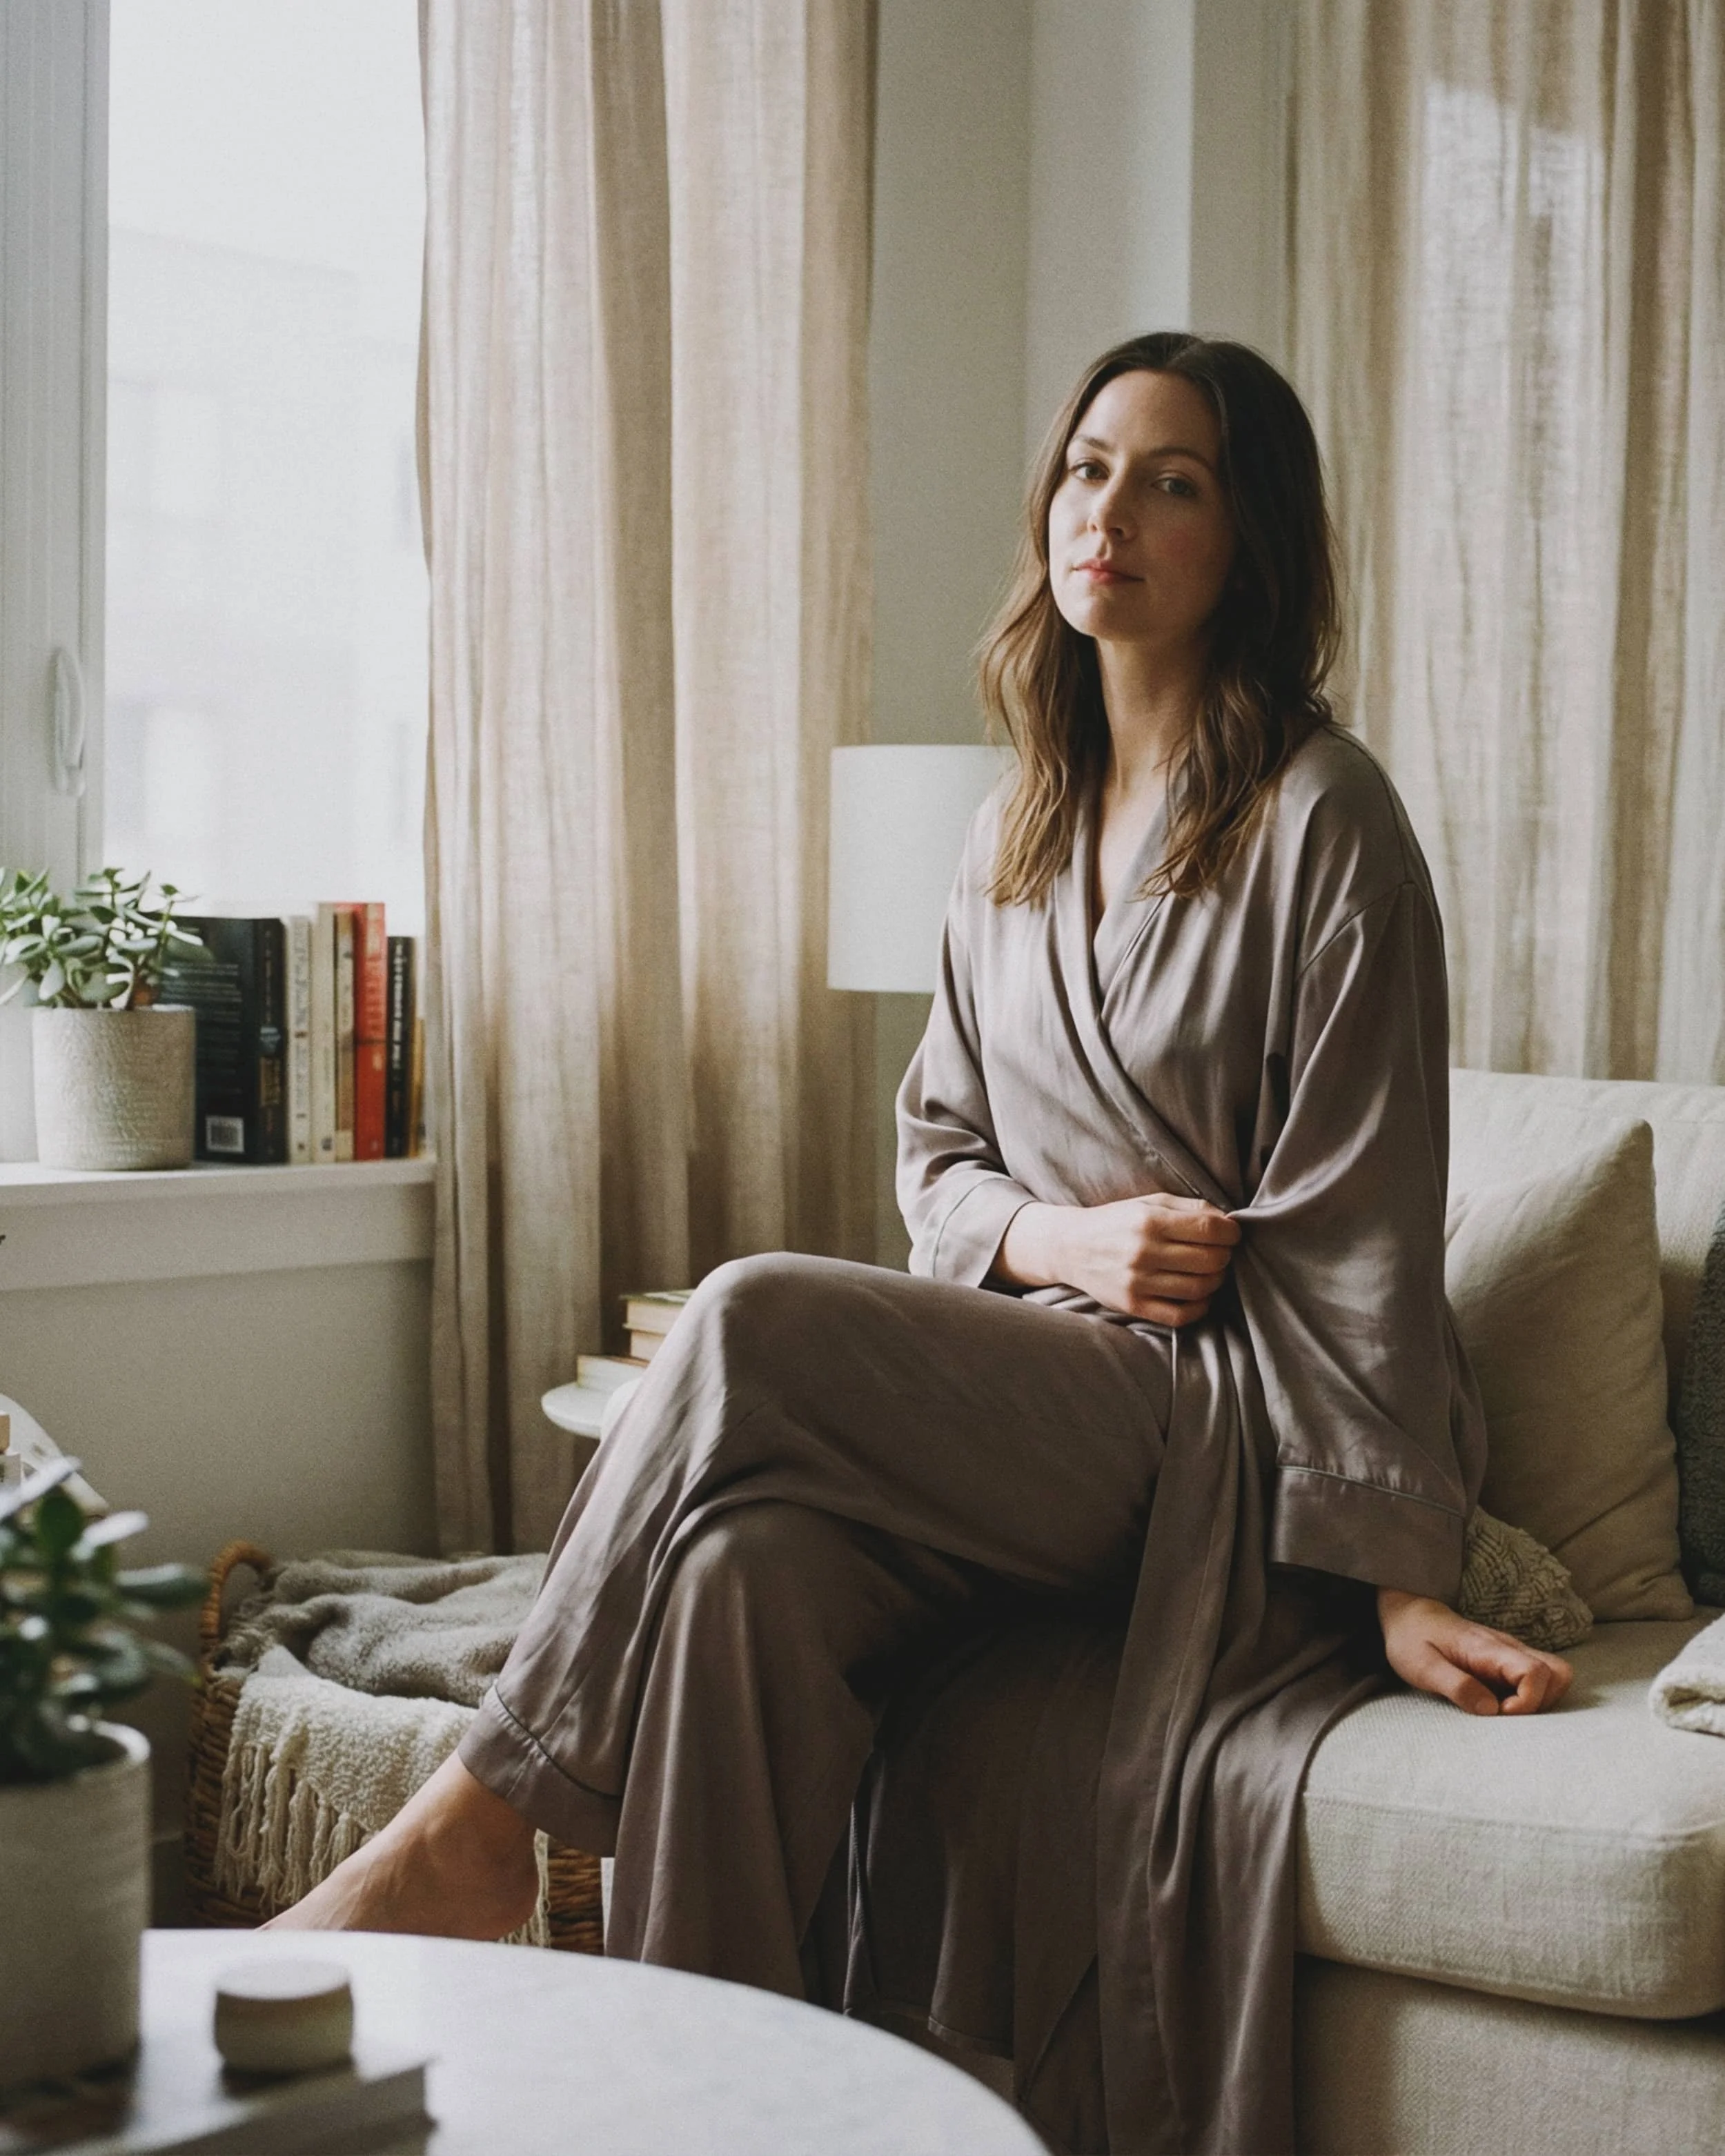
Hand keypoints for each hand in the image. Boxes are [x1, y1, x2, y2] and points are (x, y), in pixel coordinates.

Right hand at [995, 1194, 1240, 1325]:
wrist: (1070, 1247)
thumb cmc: (1116, 1221)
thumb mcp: (1149, 1202)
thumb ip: (1188, 1207)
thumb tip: (1226, 1221)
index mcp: (1149, 1221)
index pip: (1210, 1229)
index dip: (1231, 1232)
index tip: (1231, 1233)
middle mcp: (1144, 1252)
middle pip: (1210, 1259)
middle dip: (1225, 1255)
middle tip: (1221, 1252)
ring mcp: (1138, 1282)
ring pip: (1200, 1288)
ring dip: (1216, 1280)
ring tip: (1211, 1271)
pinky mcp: (1134, 1305)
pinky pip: (1180, 1315)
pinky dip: (1199, 1307)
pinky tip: (1199, 1295)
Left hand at [1377, 1589, 1573, 1715]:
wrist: (1408, 1614)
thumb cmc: (1412, 1640)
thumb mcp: (1423, 1666)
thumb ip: (1457, 1686)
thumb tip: (1491, 1710)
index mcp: (1489, 1648)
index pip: (1536, 1672)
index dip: (1528, 1701)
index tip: (1500, 1712)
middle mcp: (1509, 1647)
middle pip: (1558, 1674)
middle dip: (1541, 1703)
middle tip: (1505, 1714)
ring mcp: (1512, 1652)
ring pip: (1555, 1675)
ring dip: (1540, 1700)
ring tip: (1505, 1710)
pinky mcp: (1509, 1660)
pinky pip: (1538, 1678)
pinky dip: (1531, 1696)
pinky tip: (1501, 1702)